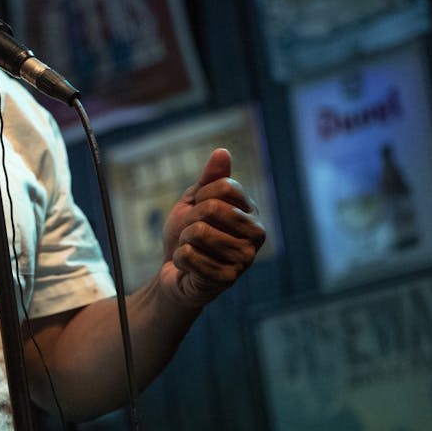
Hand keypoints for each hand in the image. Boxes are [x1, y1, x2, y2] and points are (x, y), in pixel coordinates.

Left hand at [159, 148, 265, 308]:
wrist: (175, 271)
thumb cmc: (188, 234)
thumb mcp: (194, 201)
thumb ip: (209, 178)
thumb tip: (222, 151)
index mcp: (251, 212)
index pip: (224, 186)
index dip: (201, 196)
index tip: (199, 209)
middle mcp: (256, 235)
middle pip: (211, 208)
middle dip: (190, 219)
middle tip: (192, 232)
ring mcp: (244, 259)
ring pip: (197, 233)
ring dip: (184, 240)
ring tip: (192, 249)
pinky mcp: (227, 279)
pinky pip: (189, 256)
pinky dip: (180, 258)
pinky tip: (189, 266)